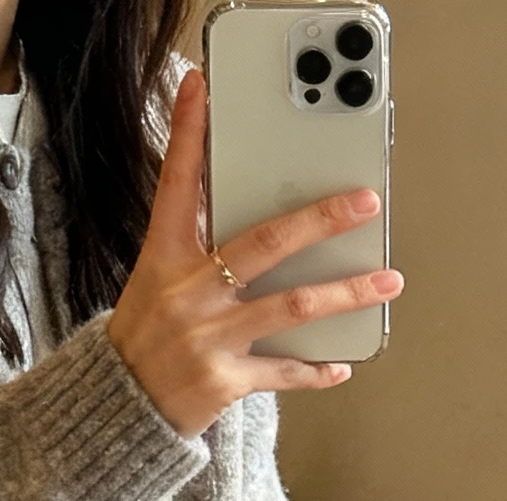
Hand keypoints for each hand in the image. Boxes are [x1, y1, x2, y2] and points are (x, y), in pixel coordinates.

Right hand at [107, 69, 402, 437]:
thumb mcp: (156, 280)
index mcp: (165, 257)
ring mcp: (209, 337)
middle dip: (319, 220)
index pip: (176, 183)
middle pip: (264, 243)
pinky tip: (343, 364)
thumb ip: (195, 246)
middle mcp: (189, 292)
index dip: (187, 135)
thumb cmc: (145, 337)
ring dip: (346, 294)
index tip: (200, 88)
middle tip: (363, 202)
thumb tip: (245, 216)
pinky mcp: (225, 380)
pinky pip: (283, 371)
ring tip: (386, 282)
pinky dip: (316, 369)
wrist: (120, 406)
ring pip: (293, 307)